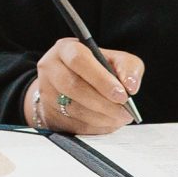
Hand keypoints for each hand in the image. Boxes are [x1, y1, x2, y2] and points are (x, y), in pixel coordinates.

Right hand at [28, 39, 143, 134]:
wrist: (72, 82)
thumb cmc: (96, 68)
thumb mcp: (115, 59)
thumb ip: (128, 67)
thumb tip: (130, 86)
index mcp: (66, 49)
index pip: (79, 61)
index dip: (101, 79)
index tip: (122, 94)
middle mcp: (51, 68)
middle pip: (73, 87)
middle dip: (103, 102)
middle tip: (125, 111)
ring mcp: (46, 92)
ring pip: (73, 109)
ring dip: (101, 117)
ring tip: (120, 118)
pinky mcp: (49, 114)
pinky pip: (72, 125)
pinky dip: (94, 127)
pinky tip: (107, 123)